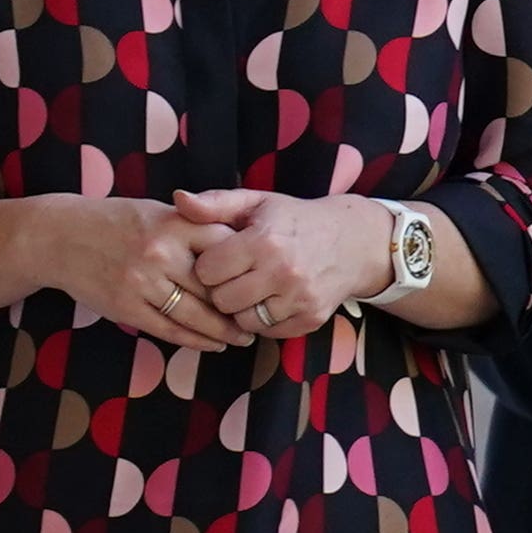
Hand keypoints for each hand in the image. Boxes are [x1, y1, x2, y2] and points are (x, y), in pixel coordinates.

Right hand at [47, 196, 254, 353]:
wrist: (59, 237)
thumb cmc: (115, 222)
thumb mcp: (157, 212)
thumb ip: (194, 227)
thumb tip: (240, 248)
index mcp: (173, 224)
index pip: (226, 248)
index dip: (247, 267)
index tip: (263, 280)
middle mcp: (160, 253)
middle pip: (215, 287)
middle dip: (241, 306)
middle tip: (261, 317)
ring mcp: (142, 282)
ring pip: (196, 315)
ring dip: (224, 331)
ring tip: (242, 337)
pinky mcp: (126, 307)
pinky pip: (170, 330)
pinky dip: (196, 341)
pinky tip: (214, 345)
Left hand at [169, 188, 390, 345]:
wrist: (353, 241)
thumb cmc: (295, 220)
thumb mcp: (256, 203)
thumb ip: (215, 204)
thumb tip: (178, 199)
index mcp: (264, 241)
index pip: (207, 271)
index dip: (208, 265)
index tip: (219, 259)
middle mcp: (283, 272)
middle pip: (222, 301)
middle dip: (222, 290)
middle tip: (234, 277)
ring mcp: (299, 299)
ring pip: (243, 321)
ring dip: (242, 309)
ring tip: (252, 289)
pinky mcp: (311, 319)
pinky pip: (269, 332)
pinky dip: (265, 320)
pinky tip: (271, 300)